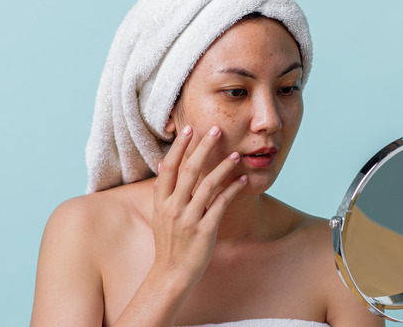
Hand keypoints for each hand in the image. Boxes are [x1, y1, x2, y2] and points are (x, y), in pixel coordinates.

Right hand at [151, 124, 246, 288]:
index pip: (169, 167)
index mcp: (161, 201)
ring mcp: (188, 219)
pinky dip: (233, 189)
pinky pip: (221, 204)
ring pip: (208, 185)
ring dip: (223, 167)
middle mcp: (173, 207)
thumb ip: (164, 191)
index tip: (189, 129)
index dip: (179, 147)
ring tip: (236, 154)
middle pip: (189, 170)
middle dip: (204, 147)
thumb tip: (163, 165)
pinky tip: (242, 179)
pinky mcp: (204, 230)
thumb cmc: (169, 242)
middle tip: (217, 129)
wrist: (171, 273)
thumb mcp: (160, 215)